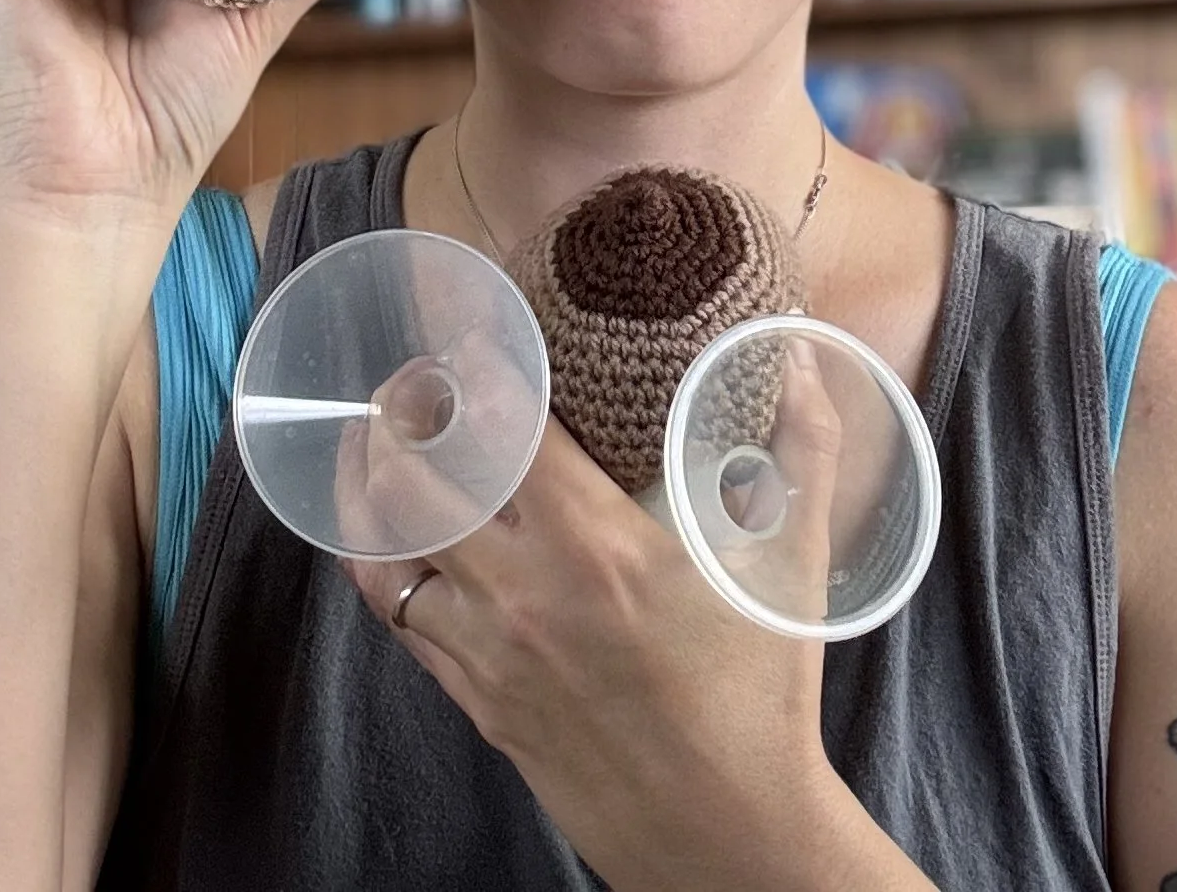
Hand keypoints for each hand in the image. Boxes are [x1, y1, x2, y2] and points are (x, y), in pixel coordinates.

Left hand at [348, 346, 856, 891]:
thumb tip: (793, 353)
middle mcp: (525, 596)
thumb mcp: (795, 565)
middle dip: (400, 418)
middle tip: (412, 382)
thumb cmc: (762, 698)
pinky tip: (390, 534)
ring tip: (377, 443)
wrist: (726, 837)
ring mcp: (490, 654)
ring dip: (372, 489)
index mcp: (599, 549)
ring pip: (389, 553)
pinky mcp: (476, 702)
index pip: (502, 430)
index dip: (472, 370)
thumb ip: (804, 448)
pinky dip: (383, 566)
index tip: (471, 338)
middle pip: (415, 482)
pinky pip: (398, 620)